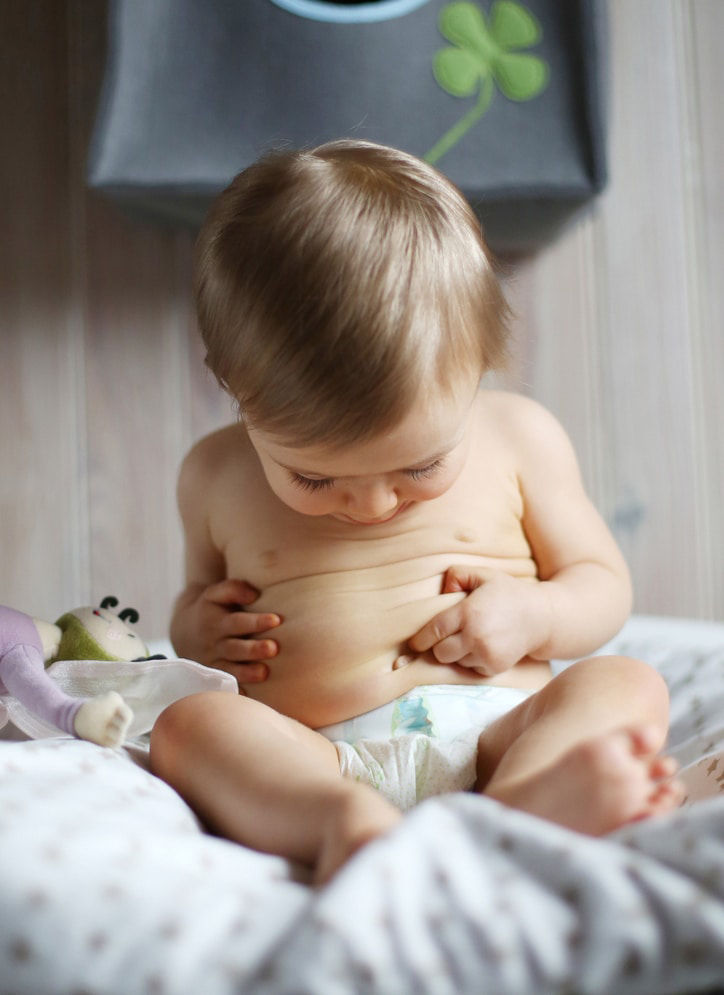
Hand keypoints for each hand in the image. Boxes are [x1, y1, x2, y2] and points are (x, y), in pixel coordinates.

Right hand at [176, 579, 280, 683]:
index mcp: (216, 621)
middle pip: (235, 648)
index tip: (276, 620)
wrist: (184, 630)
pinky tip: (249, 697)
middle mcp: (214, 643)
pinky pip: (224, 686)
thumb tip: (254, 595)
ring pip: (230, 670)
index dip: (256, 621)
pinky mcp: (214, 677)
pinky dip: (235, 692)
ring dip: (247, 672)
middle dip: (254, 649)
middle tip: (274, 648)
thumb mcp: (216, 593)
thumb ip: (234, 589)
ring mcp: (213, 662)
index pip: (238, 622)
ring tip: (265, 673)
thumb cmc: (212, 608)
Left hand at [407, 567, 550, 676]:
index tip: (414, 644)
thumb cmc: (507, 592)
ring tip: (471, 638)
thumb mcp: (483, 574)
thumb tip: (441, 591)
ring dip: (457, 653)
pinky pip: (471, 669)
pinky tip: (483, 646)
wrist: (542, 617)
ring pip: (456, 662)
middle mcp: (476, 637)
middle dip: (439, 646)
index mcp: (469, 613)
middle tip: (448, 637)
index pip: (434, 631)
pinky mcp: (495, 667)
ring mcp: (487, 655)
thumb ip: (457, 575)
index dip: (420, 640)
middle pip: (440, 653)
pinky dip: (472, 660)